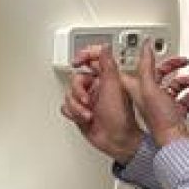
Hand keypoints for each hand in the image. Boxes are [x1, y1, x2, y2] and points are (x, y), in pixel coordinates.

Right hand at [61, 44, 144, 162]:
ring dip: (77, 106)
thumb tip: (105, 47)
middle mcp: (98, 88)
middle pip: (76, 79)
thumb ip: (108, 65)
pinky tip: (83, 117)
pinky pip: (67, 107)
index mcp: (107, 78)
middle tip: (87, 100)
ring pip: (70, 94)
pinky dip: (73, 113)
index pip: (93, 60)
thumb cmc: (121, 117)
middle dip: (79, 91)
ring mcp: (89, 100)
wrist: (117, 141)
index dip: (83, 57)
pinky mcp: (81, 112)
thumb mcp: (114, 86)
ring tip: (88, 114)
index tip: (77, 61)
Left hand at [119, 49, 188, 147]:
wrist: (177, 141)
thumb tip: (145, 46)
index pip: (139, 67)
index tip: (157, 47)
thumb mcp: (150, 87)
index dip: (147, 57)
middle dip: (174, 66)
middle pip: (161, 73)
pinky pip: (185, 98)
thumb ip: (147, 65)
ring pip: (176, 85)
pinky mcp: (175, 112)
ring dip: (187, 82)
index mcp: (138, 89)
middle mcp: (148, 96)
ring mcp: (163, 105)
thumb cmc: (160, 120)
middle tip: (184, 61)